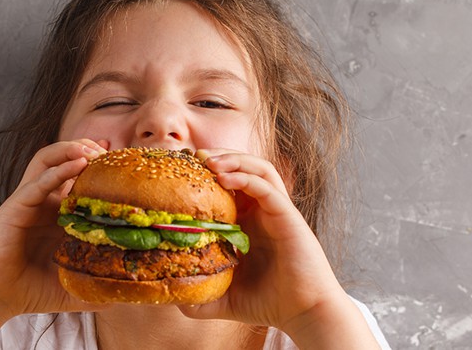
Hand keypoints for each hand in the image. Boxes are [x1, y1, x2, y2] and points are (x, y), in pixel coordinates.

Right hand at [0, 139, 109, 319]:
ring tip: (92, 150)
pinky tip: (78, 163)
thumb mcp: (75, 288)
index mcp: (57, 215)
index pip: (79, 180)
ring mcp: (28, 202)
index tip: (122, 161)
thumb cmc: (31, 291)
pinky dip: (58, 170)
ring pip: (47, 160)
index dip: (100, 167)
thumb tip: (133, 292)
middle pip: (64, 161)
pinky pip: (37, 181)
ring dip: (70, 149)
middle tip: (109, 151)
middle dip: (87, 149)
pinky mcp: (15, 207)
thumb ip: (100, 286)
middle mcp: (43, 203)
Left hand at [179, 149, 377, 347]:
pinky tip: (225, 178)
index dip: (205, 173)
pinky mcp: (288, 217)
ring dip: (234, 159)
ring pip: (259, 169)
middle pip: (242, 168)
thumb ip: (198, 294)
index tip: (181, 170)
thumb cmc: (268, 303)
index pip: (227, 185)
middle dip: (218, 156)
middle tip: (192, 156)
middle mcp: (262, 212)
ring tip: (208, 160)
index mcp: (247, 223)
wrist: (303, 314)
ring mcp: (277, 211)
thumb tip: (168, 295)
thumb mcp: (222, 299)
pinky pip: (268, 187)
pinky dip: (246, 177)